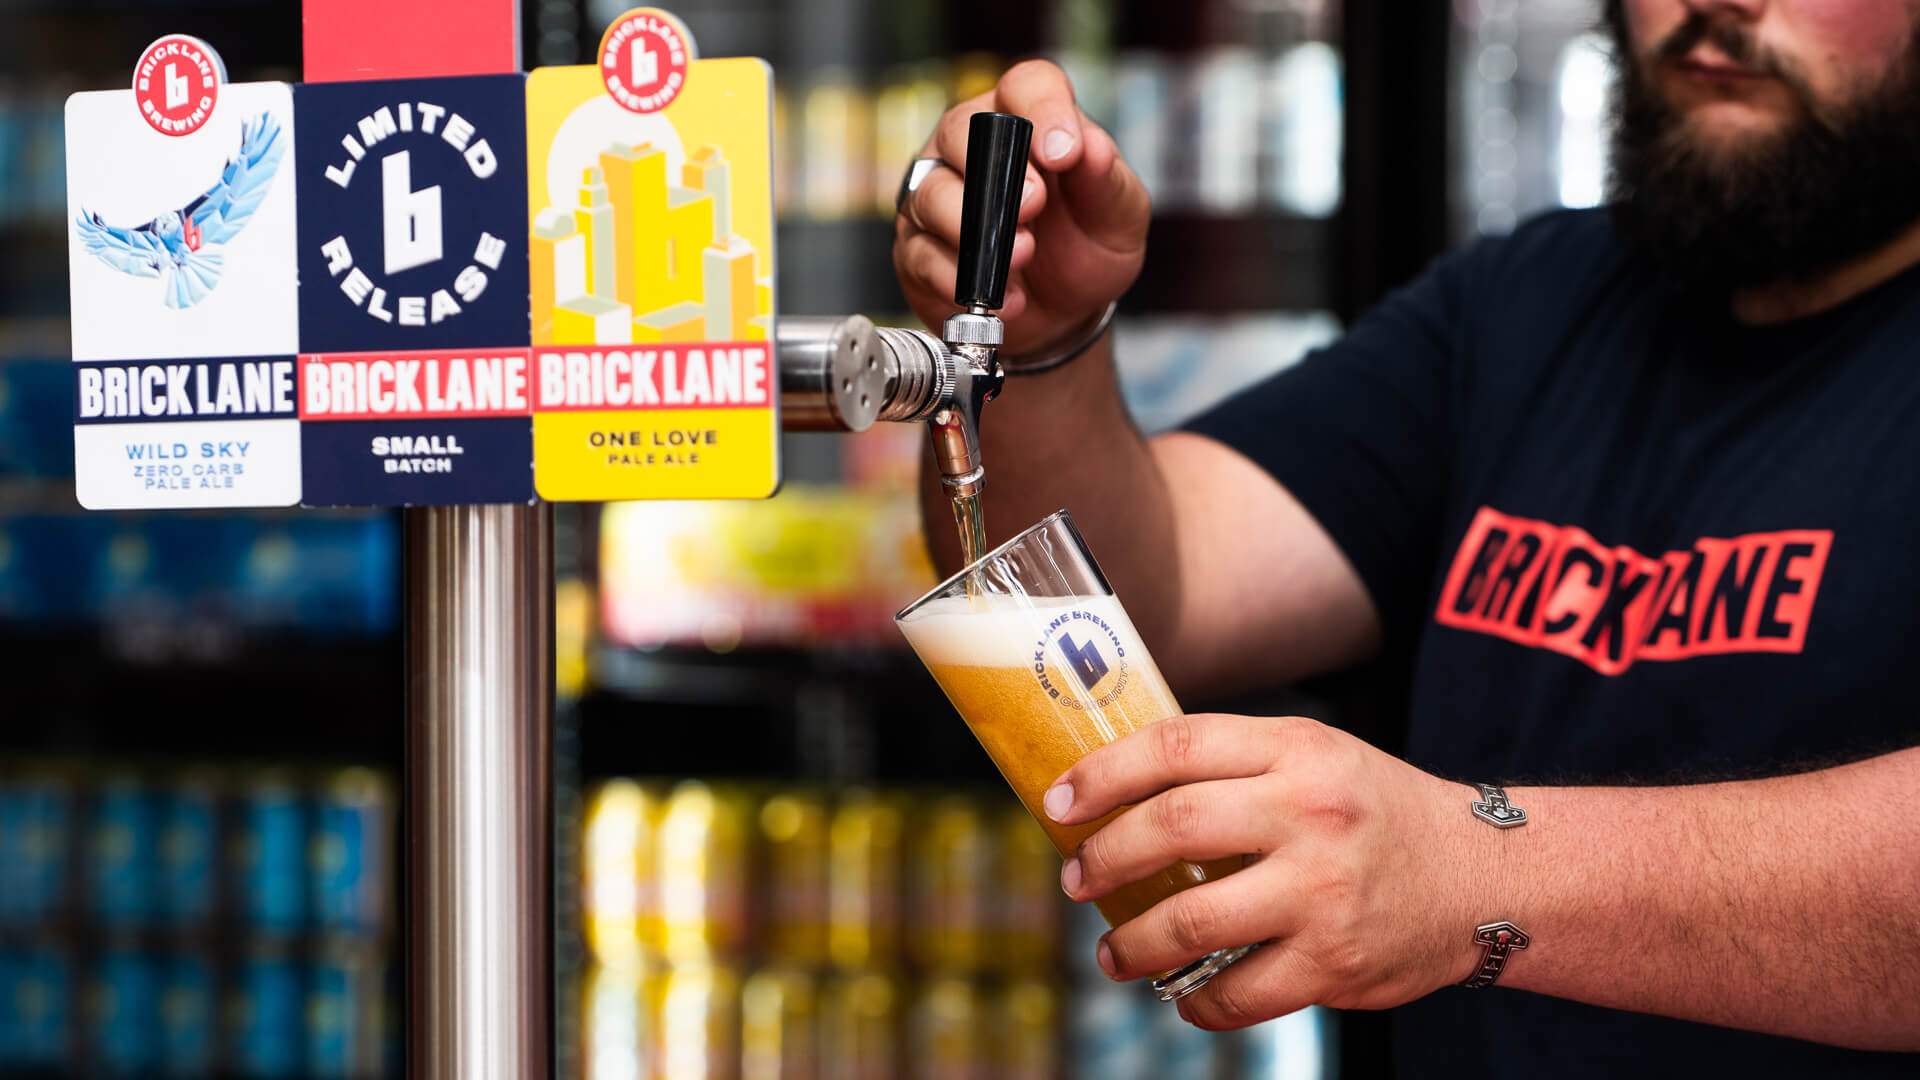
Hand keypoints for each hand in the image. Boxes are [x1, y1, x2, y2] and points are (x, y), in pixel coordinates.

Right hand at [892, 59, 1150, 351]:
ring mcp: (937, 196)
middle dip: (998, 173)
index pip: (1025, 87)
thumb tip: (1090, 147)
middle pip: (960, 129)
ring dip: (978, 231)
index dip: (1042, 110)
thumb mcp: (1119, 215)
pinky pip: (922, 255)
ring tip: (1022, 258)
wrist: (1065, 314)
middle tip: (1034, 207)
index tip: (1064, 153)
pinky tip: (1003, 297)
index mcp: (1027, 122)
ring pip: (932, 194)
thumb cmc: (1087, 246)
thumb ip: (1107, 180)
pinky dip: (962, 279)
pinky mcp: (917, 250)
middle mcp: (973, 148)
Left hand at [1043, 714, 1489, 1028]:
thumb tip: (1115, 786)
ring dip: (1131, 942)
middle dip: (1104, 857)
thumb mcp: (1316, 756)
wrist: (1483, 879)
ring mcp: (1323, 892)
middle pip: (1173, 827)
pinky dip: (1194, 1000)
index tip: (1060, 802)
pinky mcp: (1336, 963)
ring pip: (1194, 920)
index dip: (1103, 773)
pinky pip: (1238, 993)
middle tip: (1075, 878)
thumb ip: (1234, 762)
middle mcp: (1310, 813)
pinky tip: (1179, 992)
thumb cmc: (1374, 813)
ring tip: (1110, 952)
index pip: (1177, 746)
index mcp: (1298, 750)